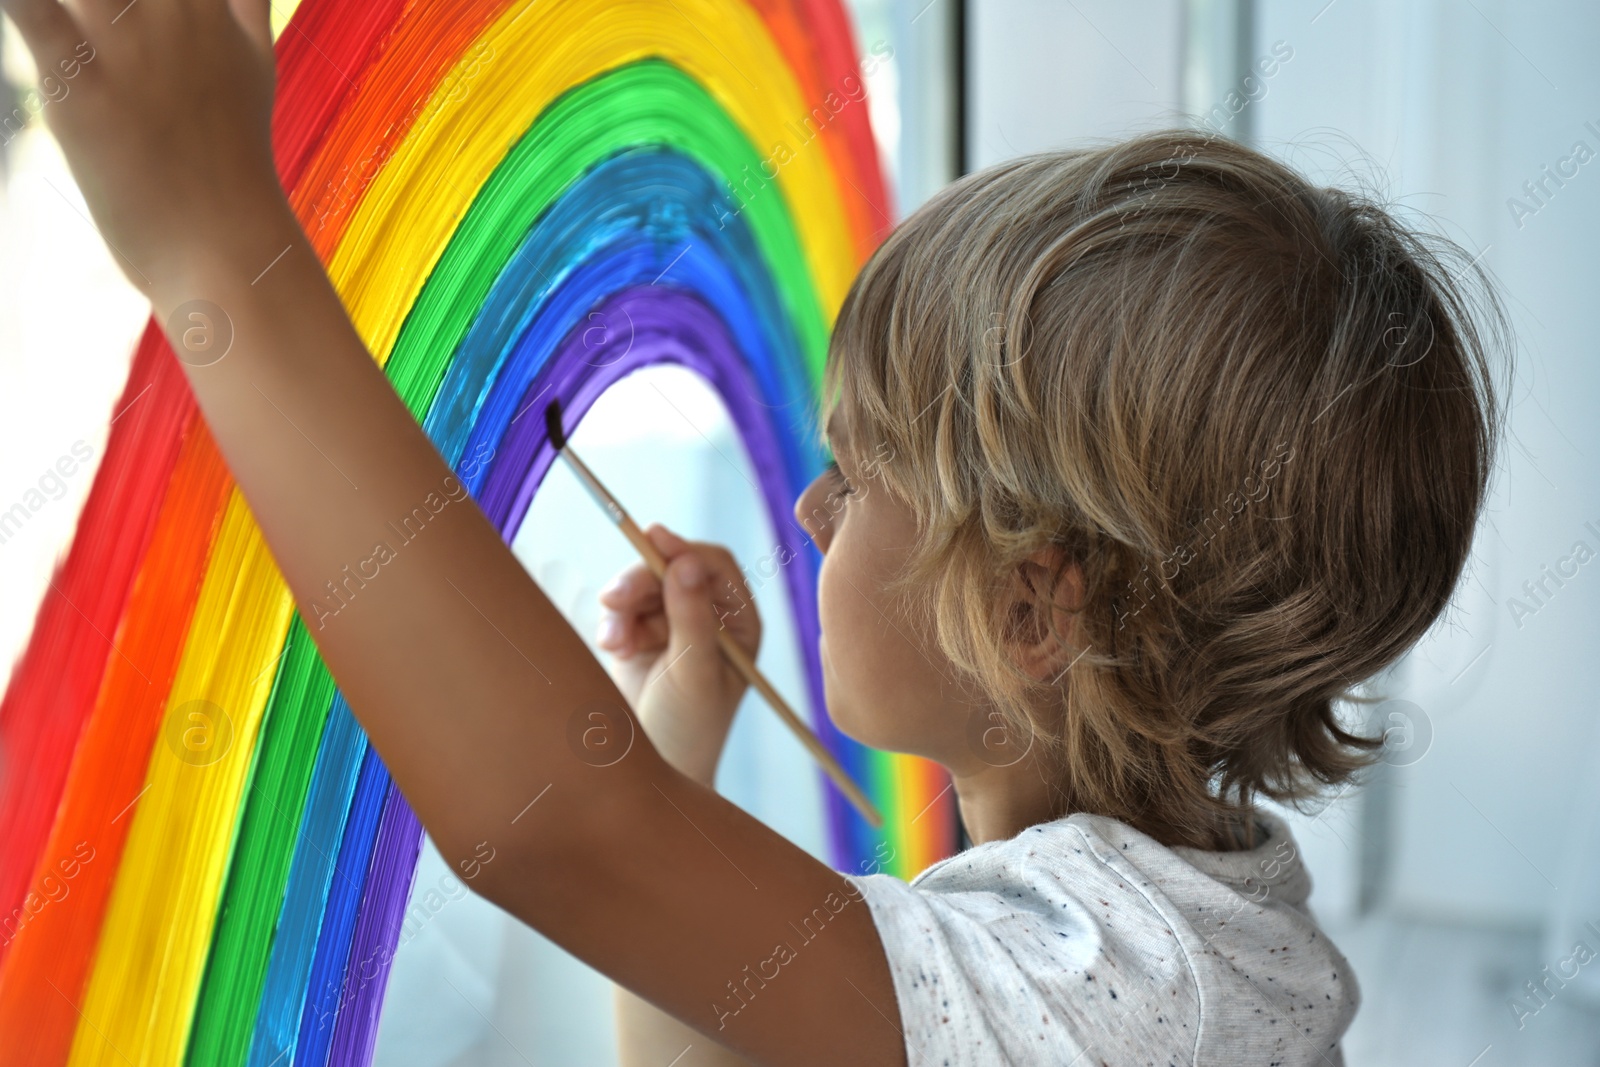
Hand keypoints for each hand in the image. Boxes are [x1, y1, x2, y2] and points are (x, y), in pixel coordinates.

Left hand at [2, 0, 288, 290]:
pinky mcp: (80, 84)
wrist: (228, 252)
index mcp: (217, 8)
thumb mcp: (254, 70)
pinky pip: (31, 7)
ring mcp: (131, 47)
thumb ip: (244, 4)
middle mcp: (178, 15)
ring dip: (79, 0)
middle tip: (104, 13)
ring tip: (80, 18)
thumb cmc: (232, 168)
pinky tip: (13, 0)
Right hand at [595, 525, 760, 787]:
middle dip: (641, 580)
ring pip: (641, 586)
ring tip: (614, 644)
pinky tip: (612, 649)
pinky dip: (613, 623)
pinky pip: (621, 609)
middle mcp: (709, 617)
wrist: (652, 772)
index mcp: (739, 622)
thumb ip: (691, 618)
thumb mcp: (693, 672)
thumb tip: (686, 561)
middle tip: (612, 599)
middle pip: (672, 569)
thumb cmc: (689, 728)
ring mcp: (672, 625)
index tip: (651, 540)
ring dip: (622, 607)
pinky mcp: (639, 636)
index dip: (684, 549)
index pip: (715, 566)